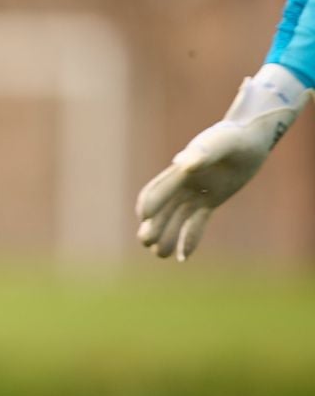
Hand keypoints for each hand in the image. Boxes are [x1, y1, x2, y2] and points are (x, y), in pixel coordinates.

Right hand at [135, 67, 309, 259]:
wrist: (251, 139)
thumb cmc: (235, 137)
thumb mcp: (221, 143)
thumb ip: (202, 153)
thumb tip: (182, 164)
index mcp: (181, 170)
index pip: (160, 188)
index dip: (151, 202)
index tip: (144, 217)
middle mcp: (183, 183)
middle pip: (163, 208)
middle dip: (154, 225)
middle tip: (146, 242)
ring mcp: (196, 193)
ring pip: (177, 218)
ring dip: (167, 236)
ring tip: (159, 255)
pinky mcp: (209, 201)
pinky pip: (196, 222)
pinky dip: (189, 238)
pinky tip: (183, 257)